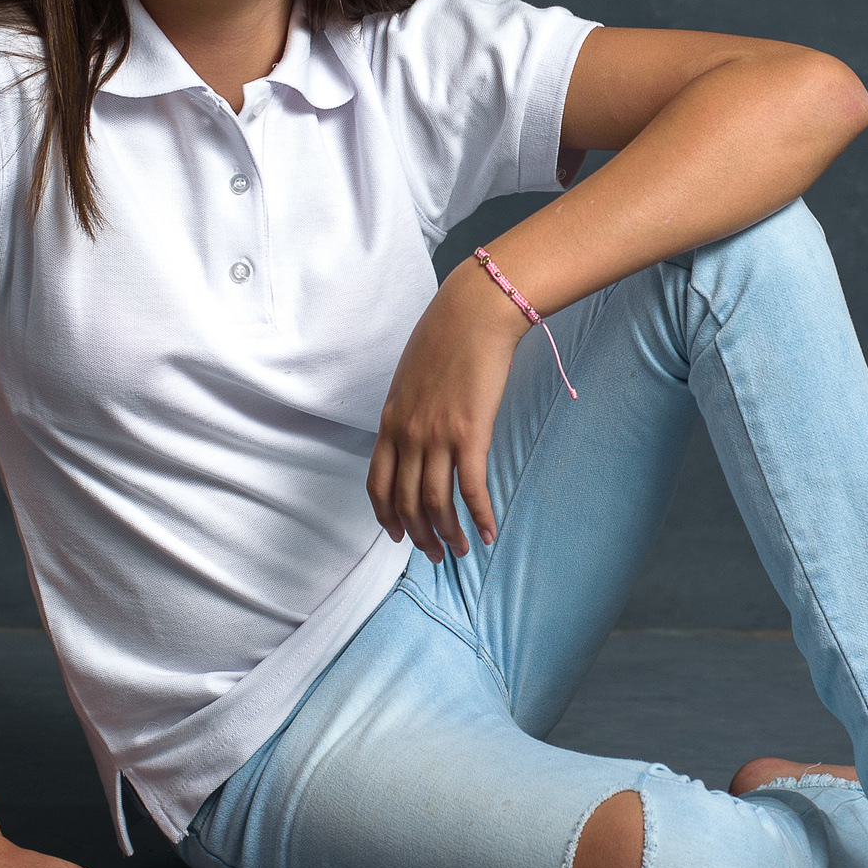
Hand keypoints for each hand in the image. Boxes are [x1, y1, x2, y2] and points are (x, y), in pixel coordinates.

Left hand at [368, 266, 527, 560]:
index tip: (397, 534)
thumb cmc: (446, 337)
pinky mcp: (470, 434)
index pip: (377, 484)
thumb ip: (409, 409)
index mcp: (390, 421)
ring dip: (448, 534)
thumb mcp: (411, 377)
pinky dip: (480, 516)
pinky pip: (471, 489)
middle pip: (405, 502)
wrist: (474, 313)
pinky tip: (489, 533)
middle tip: (436, 554)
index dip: (386, 516)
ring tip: (461, 551)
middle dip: (419, 536)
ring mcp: (437, 436)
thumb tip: (417, 430)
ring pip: (435, 502)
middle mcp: (408, 434)